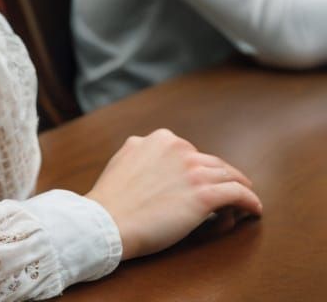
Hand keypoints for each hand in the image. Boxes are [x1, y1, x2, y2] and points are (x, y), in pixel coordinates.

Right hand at [86, 128, 261, 260]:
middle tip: (230, 191)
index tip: (204, 180)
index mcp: (159, 138)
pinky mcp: (204, 195)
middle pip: (212, 162)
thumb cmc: (113, 199)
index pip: (191, 151)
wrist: (107, 220)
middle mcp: (178, 148)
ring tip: (246, 201)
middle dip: (221, 177)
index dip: (200, 168)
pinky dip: (250, 201)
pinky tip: (254, 209)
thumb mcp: (125, 159)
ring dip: (239, 188)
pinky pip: (238, 194)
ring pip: (228, 176)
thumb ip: (144, 152)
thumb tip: (156, 156)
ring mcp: (193, 170)